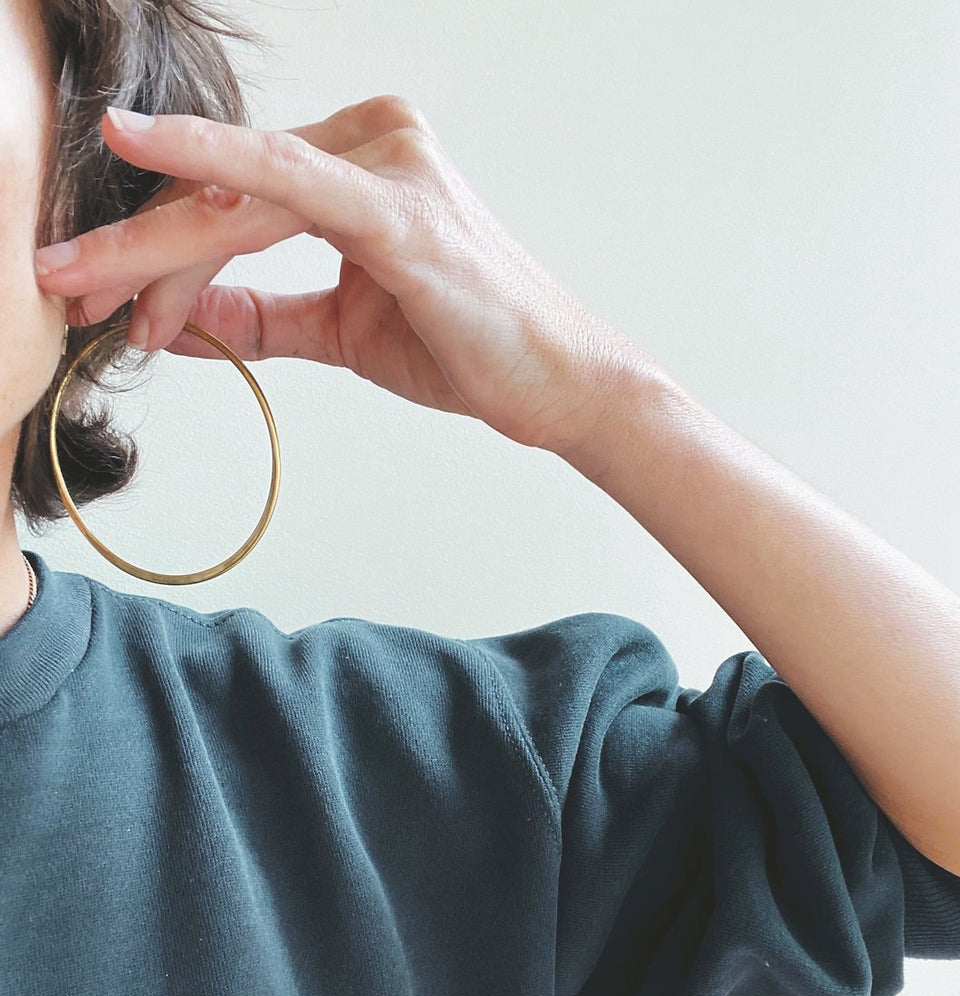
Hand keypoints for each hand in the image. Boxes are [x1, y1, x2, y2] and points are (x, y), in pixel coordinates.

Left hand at [34, 95, 642, 455]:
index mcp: (357, 164)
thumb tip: (191, 322)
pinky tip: (136, 144)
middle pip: (221, 193)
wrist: (553, 384)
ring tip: (88, 292)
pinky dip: (209, 159)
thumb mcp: (344, 329)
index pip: (232, 202)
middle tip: (60, 286)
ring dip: (150, 245)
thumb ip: (269, 315)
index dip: (155, 254)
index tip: (103, 304)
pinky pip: (286, 176)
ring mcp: (385, 162)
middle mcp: (369, 141)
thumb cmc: (466, 346)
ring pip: (237, 196)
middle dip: (132, 248)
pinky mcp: (397, 205)